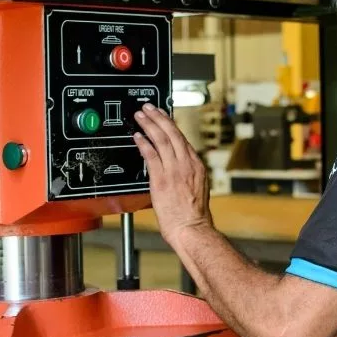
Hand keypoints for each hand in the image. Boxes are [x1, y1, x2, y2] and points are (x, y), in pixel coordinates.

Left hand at [132, 104, 212, 246]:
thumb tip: (179, 170)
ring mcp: (174, 170)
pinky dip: (144, 143)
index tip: (162, 117)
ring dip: (149, 125)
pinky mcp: (161, 179)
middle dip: (159, 117)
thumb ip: (188, 175)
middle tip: (149, 108)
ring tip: (141, 116)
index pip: (182, 139)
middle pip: (172, 133)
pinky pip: (151, 155)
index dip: (170, 125)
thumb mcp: (198, 189)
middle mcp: (187, 164)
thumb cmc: (194, 215)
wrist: (192, 228)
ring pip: (161, 139)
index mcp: (196, 166)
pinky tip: (138, 136)